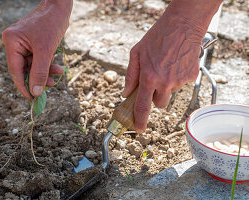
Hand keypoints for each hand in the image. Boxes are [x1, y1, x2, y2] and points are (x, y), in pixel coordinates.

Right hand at [2, 0, 72, 99]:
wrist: (60, 7)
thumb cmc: (51, 24)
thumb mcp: (46, 51)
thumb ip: (40, 72)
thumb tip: (36, 92)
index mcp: (12, 42)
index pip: (15, 71)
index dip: (24, 86)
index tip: (32, 99)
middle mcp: (14, 43)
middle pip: (24, 69)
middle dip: (39, 77)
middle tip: (50, 86)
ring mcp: (23, 43)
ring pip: (33, 66)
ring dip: (46, 71)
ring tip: (58, 72)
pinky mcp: (32, 44)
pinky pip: (38, 59)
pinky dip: (47, 64)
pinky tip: (57, 66)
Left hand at [122, 7, 207, 132]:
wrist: (183, 24)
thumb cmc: (157, 36)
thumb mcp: (136, 53)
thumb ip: (130, 76)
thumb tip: (126, 93)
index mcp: (149, 77)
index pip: (143, 107)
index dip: (140, 120)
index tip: (139, 129)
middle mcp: (165, 82)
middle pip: (159, 104)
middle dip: (154, 97)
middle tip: (153, 82)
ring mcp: (180, 81)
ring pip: (170, 93)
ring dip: (166, 86)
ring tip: (166, 66)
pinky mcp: (191, 77)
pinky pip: (181, 84)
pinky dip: (177, 78)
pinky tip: (175, 64)